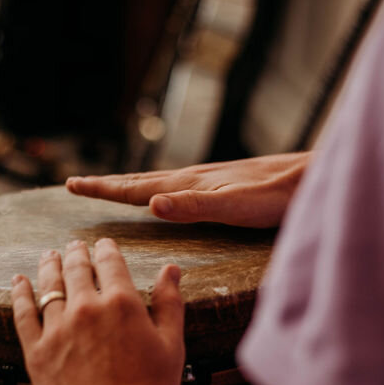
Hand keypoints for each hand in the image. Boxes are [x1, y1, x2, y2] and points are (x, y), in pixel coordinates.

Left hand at [10, 238, 184, 384]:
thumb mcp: (172, 345)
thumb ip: (169, 303)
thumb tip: (171, 270)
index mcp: (122, 304)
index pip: (110, 263)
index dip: (106, 249)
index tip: (103, 245)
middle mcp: (87, 309)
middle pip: (77, 269)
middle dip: (77, 253)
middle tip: (75, 246)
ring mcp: (58, 329)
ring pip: (49, 285)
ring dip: (50, 266)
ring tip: (50, 255)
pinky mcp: (37, 351)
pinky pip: (22, 313)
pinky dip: (19, 293)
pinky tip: (18, 281)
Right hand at [66, 152, 311, 227]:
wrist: (311, 178)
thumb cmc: (278, 197)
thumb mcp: (235, 206)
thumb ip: (194, 206)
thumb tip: (152, 204)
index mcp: (189, 186)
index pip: (136, 189)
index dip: (103, 190)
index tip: (72, 185)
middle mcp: (193, 180)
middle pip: (139, 183)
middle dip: (106, 186)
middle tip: (75, 185)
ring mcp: (207, 181)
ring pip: (156, 185)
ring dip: (128, 187)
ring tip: (109, 188)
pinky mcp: (221, 186)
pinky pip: (175, 190)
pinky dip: (156, 192)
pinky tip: (163, 197)